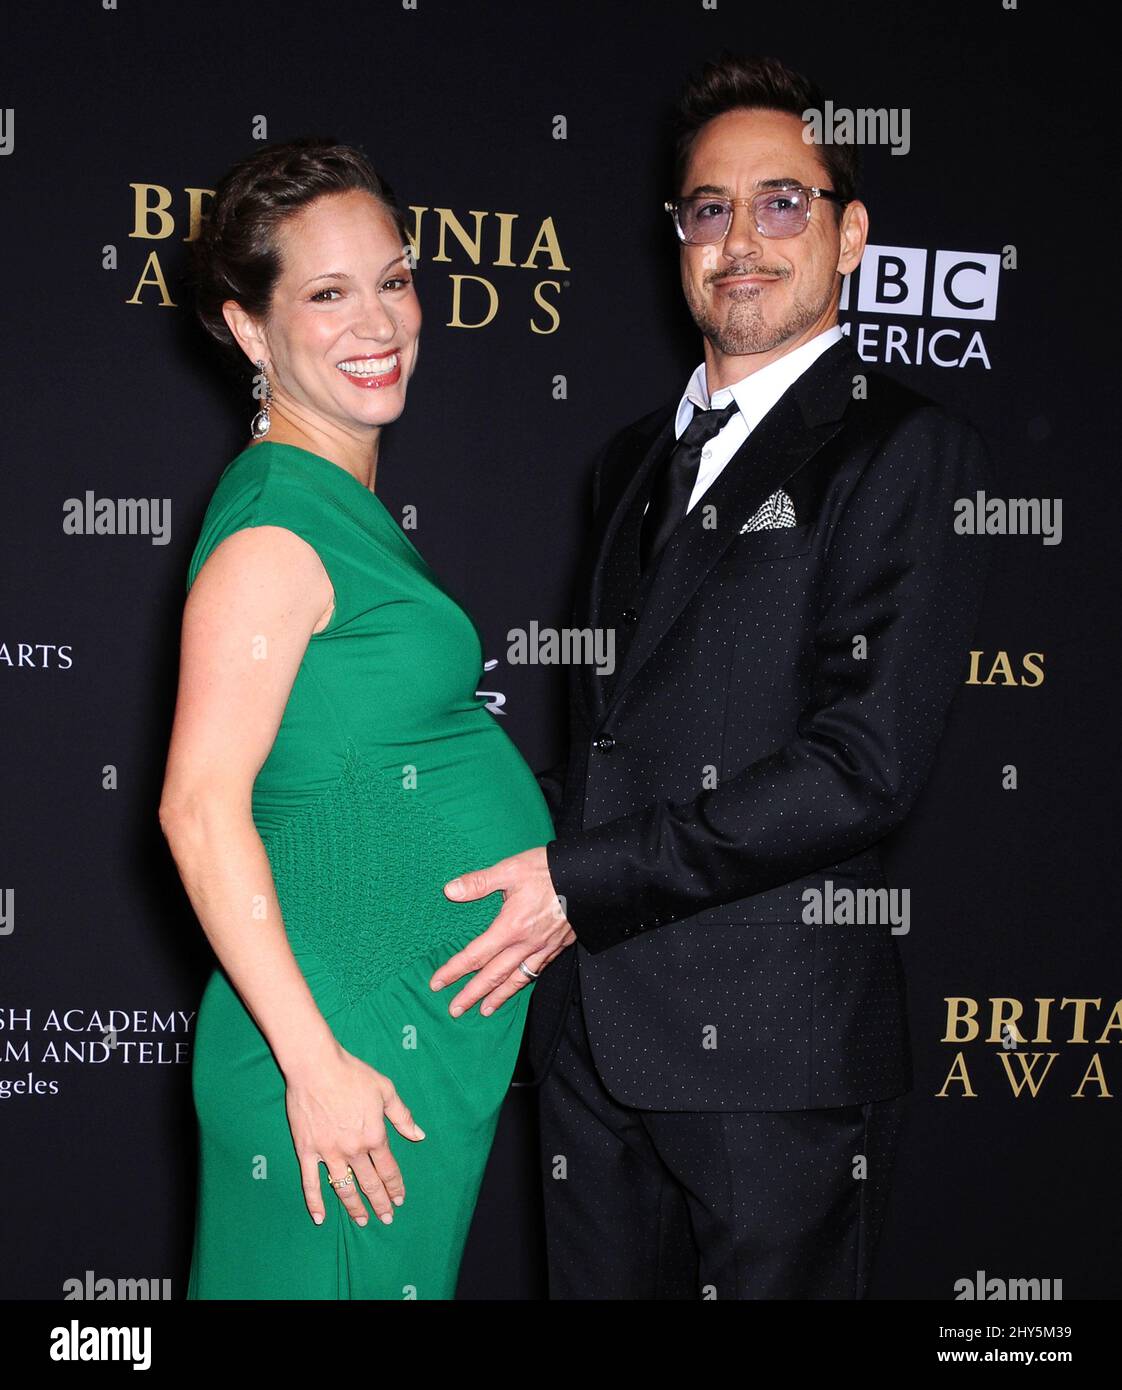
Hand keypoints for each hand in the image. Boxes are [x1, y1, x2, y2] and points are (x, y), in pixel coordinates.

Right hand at [285, 1046, 425, 1227]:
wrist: (316, 1067)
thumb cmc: (353, 1074)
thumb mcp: (385, 1090)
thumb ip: (402, 1116)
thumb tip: (419, 1135)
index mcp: (374, 1136)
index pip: (388, 1169)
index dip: (395, 1186)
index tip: (399, 1199)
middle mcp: (353, 1150)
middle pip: (369, 1183)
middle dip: (380, 1202)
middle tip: (387, 1218)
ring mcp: (329, 1153)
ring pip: (344, 1188)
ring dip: (354, 1207)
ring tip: (363, 1221)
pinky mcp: (307, 1151)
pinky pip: (310, 1182)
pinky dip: (314, 1202)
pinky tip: (320, 1218)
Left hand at [433, 846, 575, 1016]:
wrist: (589, 876)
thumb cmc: (548, 870)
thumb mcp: (510, 870)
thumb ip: (479, 883)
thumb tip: (450, 891)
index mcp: (510, 927)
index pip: (475, 955)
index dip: (454, 970)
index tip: (437, 983)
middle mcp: (526, 944)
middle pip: (493, 975)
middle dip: (472, 994)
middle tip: (455, 1009)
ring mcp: (543, 948)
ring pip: (516, 979)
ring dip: (498, 996)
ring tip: (485, 1010)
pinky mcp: (558, 946)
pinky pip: (536, 971)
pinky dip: (523, 983)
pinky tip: (517, 986)